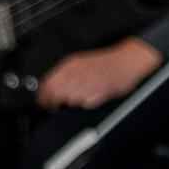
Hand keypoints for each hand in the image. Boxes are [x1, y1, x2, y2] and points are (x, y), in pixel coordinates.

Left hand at [37, 39, 162, 110]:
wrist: (126, 61)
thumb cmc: (104, 64)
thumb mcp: (80, 63)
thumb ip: (65, 74)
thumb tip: (49, 87)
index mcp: (70, 64)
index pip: (47, 83)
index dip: (43, 95)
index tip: (42, 102)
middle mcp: (77, 72)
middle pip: (56, 93)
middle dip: (53, 102)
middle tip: (54, 107)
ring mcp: (88, 81)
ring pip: (69, 99)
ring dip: (69, 103)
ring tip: (75, 100)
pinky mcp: (100, 90)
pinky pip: (85, 102)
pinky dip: (84, 104)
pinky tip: (88, 99)